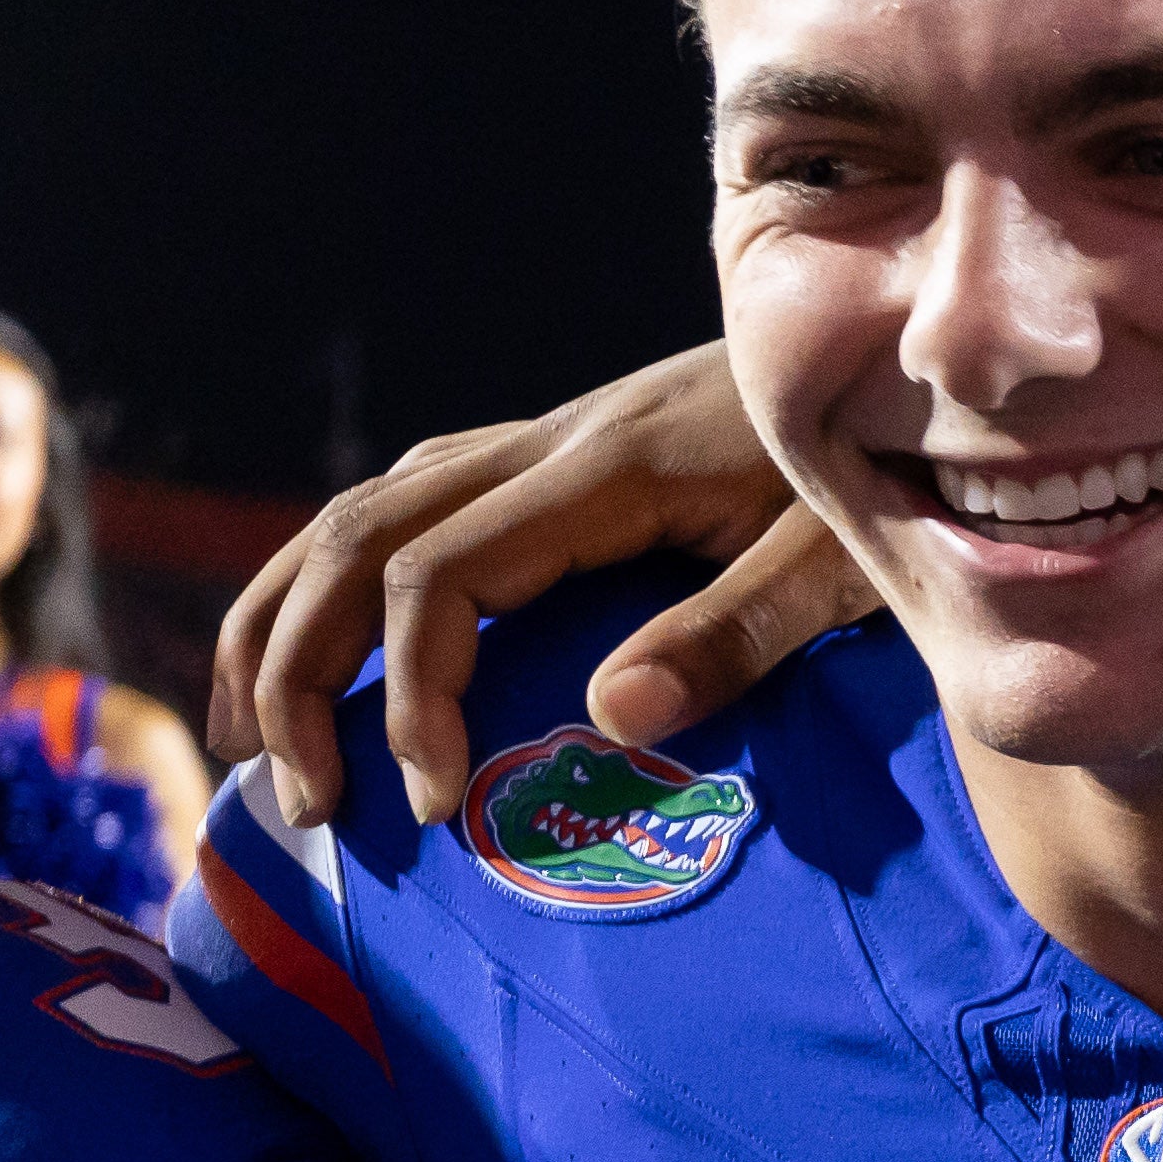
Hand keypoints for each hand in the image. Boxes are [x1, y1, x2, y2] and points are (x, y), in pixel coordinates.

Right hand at [208, 343, 868, 834]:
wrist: (911, 361)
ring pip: (361, 513)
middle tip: (300, 799)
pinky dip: (344, 582)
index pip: (440, 573)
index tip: (426, 800)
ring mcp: (549, 443)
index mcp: (608, 470)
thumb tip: (615, 716)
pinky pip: (414, 507)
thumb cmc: (897, 466)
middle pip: (358, 535)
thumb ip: (741, 629)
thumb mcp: (841, 559)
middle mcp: (551, 443)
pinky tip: (333, 652)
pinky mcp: (564, 458)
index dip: (407, 689)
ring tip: (250, 742)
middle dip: (296, 666)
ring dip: (286, 620)